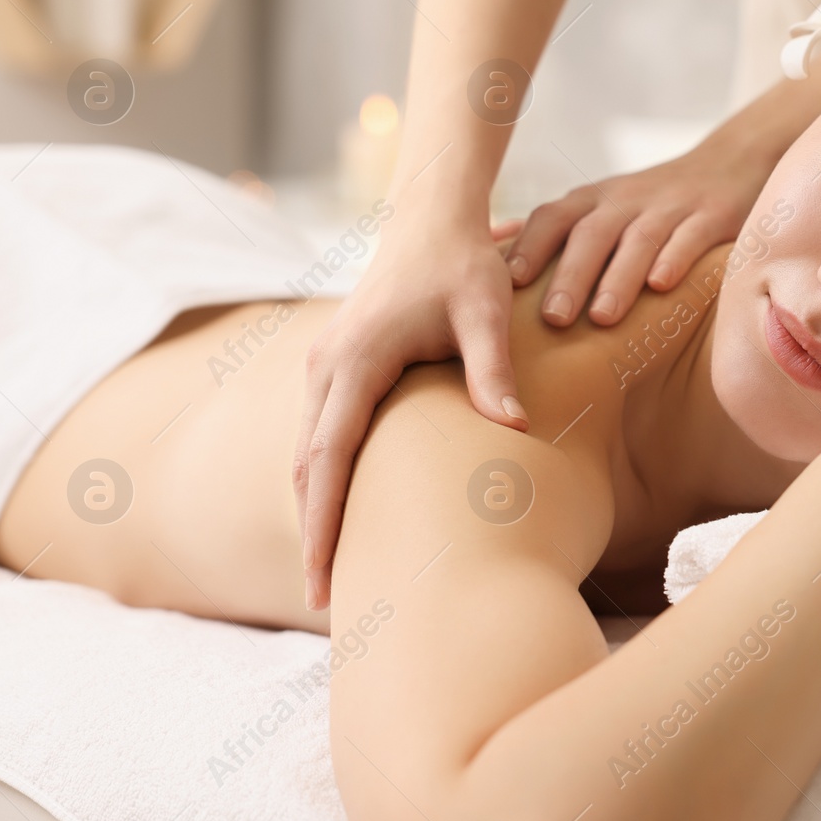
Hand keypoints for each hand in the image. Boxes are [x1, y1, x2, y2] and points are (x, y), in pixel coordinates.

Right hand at [293, 217, 525, 609]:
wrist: (431, 219)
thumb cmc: (462, 264)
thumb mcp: (485, 311)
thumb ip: (493, 369)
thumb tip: (513, 429)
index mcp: (355, 360)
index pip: (328, 457)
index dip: (323, 521)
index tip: (322, 577)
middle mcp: (327, 367)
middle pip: (307, 467)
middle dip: (315, 532)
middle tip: (328, 600)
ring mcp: (325, 368)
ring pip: (308, 454)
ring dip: (318, 509)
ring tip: (335, 573)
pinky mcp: (337, 369)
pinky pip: (322, 436)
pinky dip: (326, 480)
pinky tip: (346, 516)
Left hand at [503, 134, 768, 326]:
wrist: (731, 161)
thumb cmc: (654, 204)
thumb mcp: (610, 210)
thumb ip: (570, 239)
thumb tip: (511, 289)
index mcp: (596, 200)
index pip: (554, 217)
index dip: (530, 246)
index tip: (510, 283)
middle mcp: (628, 199)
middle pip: (592, 233)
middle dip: (570, 276)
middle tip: (553, 319)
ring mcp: (672, 206)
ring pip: (640, 239)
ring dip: (618, 278)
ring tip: (602, 317)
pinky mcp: (714, 214)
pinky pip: (691, 236)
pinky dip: (674, 258)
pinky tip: (661, 286)